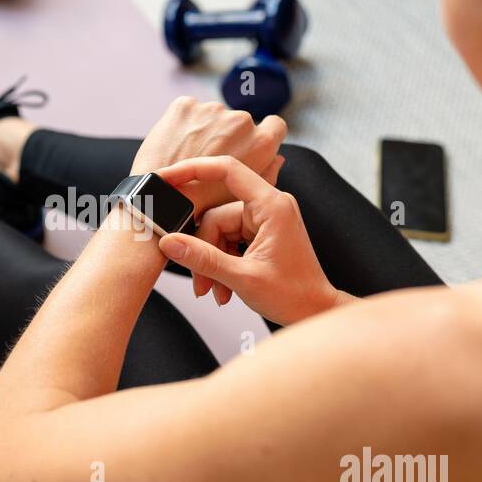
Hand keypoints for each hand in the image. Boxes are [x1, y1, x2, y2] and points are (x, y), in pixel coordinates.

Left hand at [130, 97, 285, 211]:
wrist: (160, 200)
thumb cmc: (204, 205)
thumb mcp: (246, 195)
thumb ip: (267, 173)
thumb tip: (278, 156)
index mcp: (262, 141)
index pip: (274, 125)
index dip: (262, 135)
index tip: (246, 144)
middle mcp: (241, 120)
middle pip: (239, 122)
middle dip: (227, 135)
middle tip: (208, 158)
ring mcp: (212, 109)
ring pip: (211, 116)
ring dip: (204, 129)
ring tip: (189, 155)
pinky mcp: (185, 105)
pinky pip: (188, 112)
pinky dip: (183, 124)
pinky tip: (176, 145)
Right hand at [155, 156, 348, 325]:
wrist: (314, 311)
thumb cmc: (294, 295)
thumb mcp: (242, 278)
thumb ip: (203, 259)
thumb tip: (170, 243)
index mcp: (272, 206)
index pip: (227, 170)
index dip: (193, 170)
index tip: (166, 177)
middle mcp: (269, 206)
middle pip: (216, 216)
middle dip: (203, 250)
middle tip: (200, 282)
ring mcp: (265, 219)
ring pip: (219, 231)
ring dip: (211, 262)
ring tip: (216, 290)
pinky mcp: (261, 232)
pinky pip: (228, 239)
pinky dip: (221, 262)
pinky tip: (224, 286)